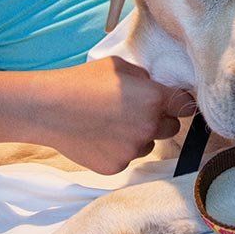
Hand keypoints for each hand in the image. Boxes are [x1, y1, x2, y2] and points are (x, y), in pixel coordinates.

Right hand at [44, 56, 194, 174]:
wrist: (49, 109)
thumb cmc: (82, 82)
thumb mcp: (119, 66)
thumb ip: (144, 78)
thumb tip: (154, 87)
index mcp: (154, 98)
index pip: (185, 105)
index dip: (178, 103)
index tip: (170, 103)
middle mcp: (149, 127)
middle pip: (171, 128)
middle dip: (159, 120)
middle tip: (134, 112)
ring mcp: (133, 150)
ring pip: (148, 145)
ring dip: (138, 137)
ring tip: (110, 124)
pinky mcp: (117, 166)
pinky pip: (127, 158)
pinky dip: (117, 150)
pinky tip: (98, 137)